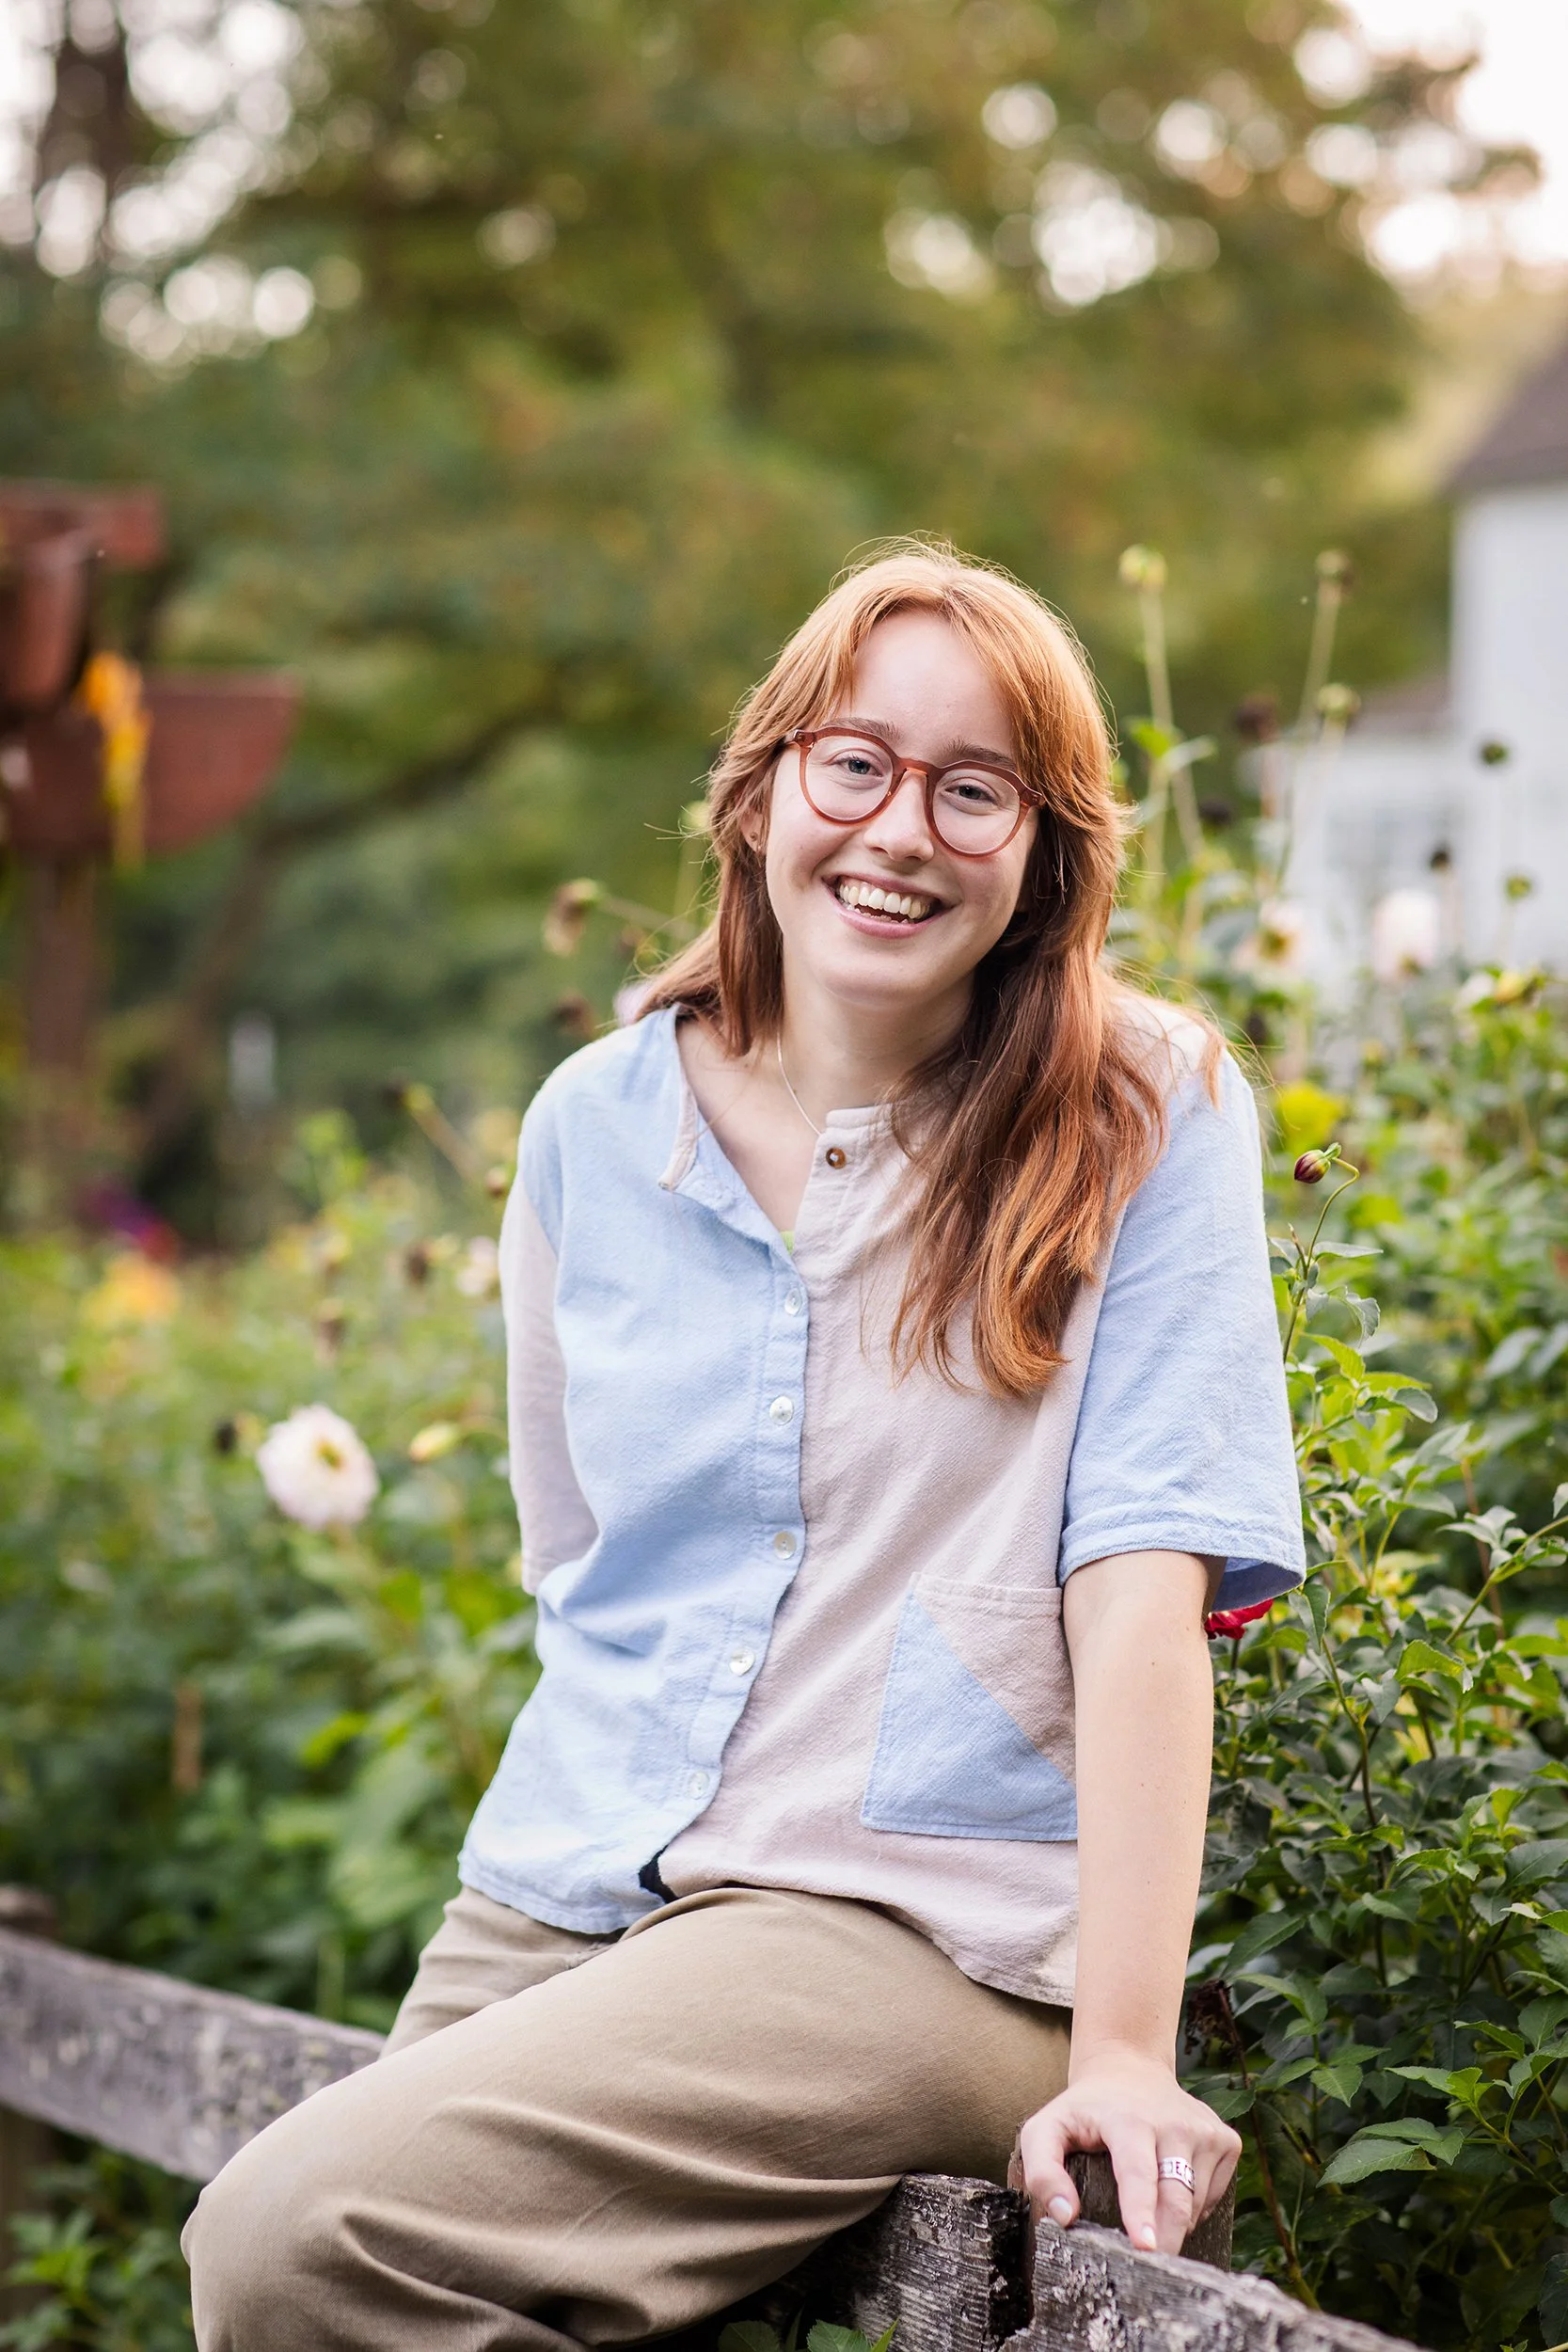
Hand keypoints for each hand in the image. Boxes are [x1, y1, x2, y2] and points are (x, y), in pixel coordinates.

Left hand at [1014, 2048, 1240, 2255]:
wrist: (1130, 2069)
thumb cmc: (1085, 2109)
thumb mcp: (1047, 2129)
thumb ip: (1043, 2172)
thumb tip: (1065, 2216)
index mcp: (1129, 2119)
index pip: (1138, 2172)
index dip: (1141, 2211)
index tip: (1145, 2246)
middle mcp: (1174, 2122)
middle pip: (1175, 2198)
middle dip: (1164, 2240)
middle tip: (1149, 2268)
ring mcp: (1205, 2130)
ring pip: (1195, 2204)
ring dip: (1174, 2225)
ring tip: (1148, 2213)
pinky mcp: (1225, 2140)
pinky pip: (1213, 2196)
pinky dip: (1194, 2209)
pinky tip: (1172, 2191)